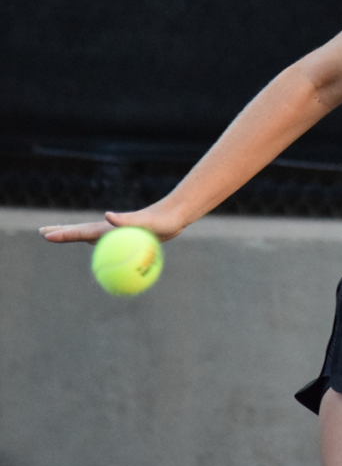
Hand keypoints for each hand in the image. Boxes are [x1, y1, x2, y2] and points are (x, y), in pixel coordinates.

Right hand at [39, 204, 186, 244]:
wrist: (175, 216)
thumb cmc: (162, 219)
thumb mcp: (145, 221)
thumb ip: (126, 219)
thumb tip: (107, 215)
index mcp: (110, 227)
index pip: (81, 231)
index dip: (63, 234)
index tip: (45, 234)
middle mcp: (110, 229)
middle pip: (80, 231)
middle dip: (61, 231)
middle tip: (42, 232)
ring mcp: (117, 232)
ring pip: (91, 236)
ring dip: (75, 235)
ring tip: (62, 236)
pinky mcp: (126, 236)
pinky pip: (107, 244)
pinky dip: (95, 244)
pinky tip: (96, 249)